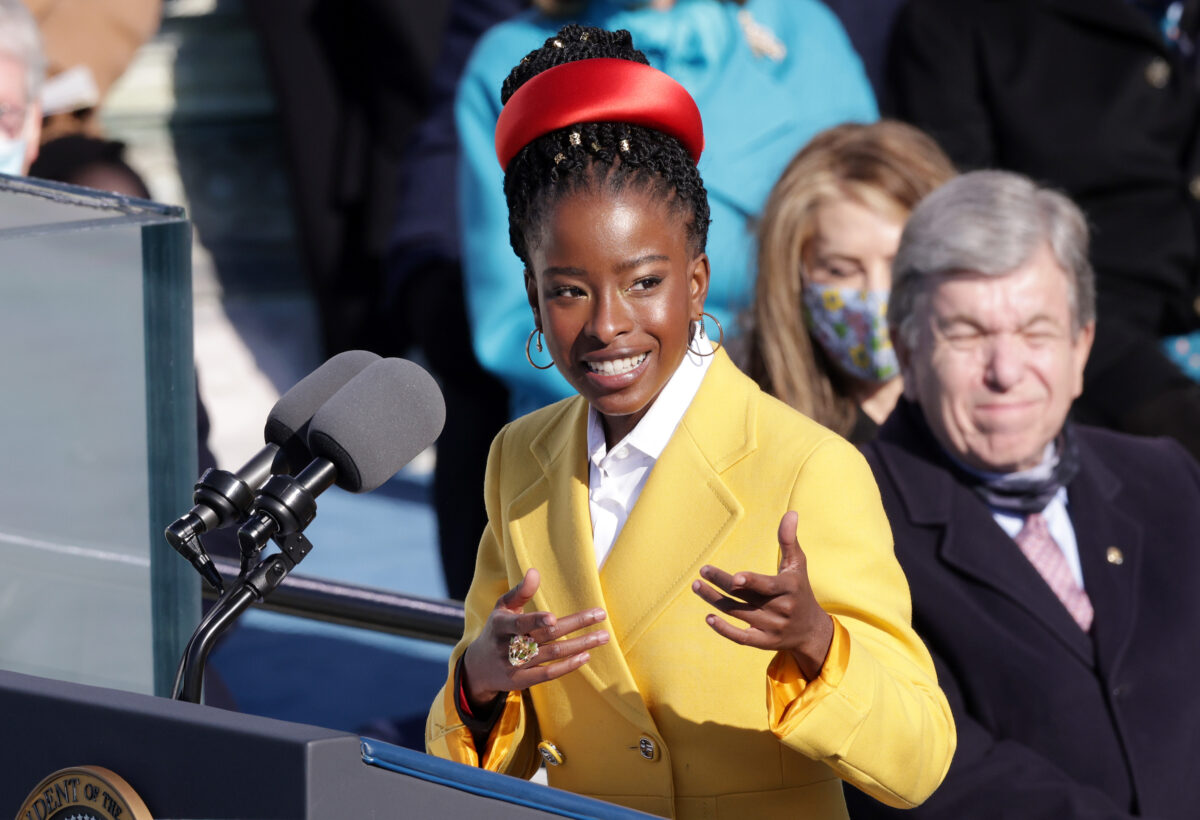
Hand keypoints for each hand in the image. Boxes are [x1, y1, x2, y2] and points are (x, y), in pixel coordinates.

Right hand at [462, 568, 608, 709]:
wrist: (478, 667)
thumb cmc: (496, 630)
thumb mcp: (502, 608)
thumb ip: (520, 592)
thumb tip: (534, 571)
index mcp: (502, 625)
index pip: (520, 623)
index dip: (535, 621)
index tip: (553, 618)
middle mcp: (508, 646)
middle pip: (547, 636)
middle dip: (576, 625)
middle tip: (601, 615)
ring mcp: (515, 665)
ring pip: (552, 655)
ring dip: (580, 645)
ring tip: (602, 636)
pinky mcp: (522, 681)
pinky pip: (548, 675)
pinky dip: (567, 666)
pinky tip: (586, 656)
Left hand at [691, 511, 832, 679]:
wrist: (811, 630)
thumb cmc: (800, 590)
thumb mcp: (798, 565)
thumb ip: (789, 540)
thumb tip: (790, 512)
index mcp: (789, 589)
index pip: (768, 586)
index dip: (752, 582)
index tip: (735, 577)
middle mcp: (780, 609)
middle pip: (746, 597)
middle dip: (722, 584)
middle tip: (703, 571)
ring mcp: (771, 627)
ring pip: (738, 613)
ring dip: (715, 601)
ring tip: (697, 586)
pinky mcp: (764, 642)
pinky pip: (741, 638)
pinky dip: (724, 630)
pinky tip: (709, 617)